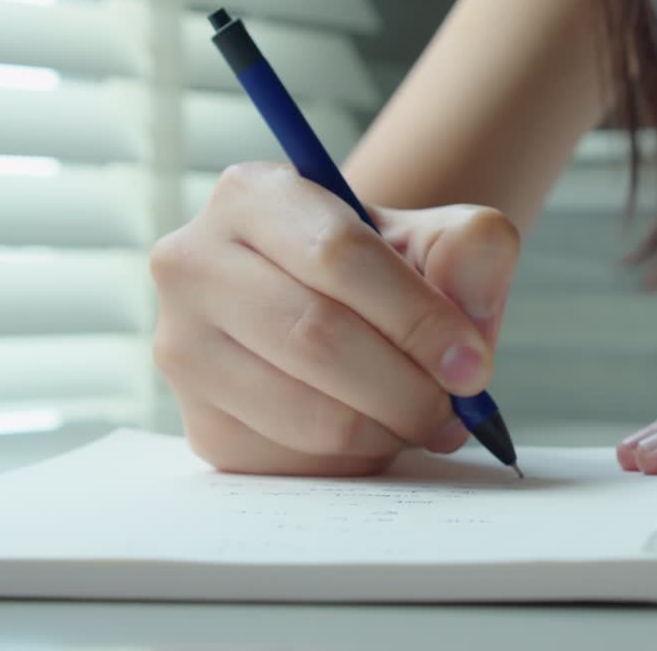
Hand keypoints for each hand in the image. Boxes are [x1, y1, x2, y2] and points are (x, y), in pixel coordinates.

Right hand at [150, 162, 519, 475]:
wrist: (339, 309)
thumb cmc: (387, 270)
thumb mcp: (438, 237)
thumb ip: (473, 252)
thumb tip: (465, 333)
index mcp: (253, 195)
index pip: (338, 255)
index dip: (418, 318)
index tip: (472, 365)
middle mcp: (194, 264)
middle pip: (316, 338)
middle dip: (408, 387)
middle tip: (457, 410)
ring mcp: (183, 349)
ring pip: (305, 413)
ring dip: (387, 430)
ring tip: (424, 419)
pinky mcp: (201, 425)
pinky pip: (292, 462)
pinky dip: (354, 460)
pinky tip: (376, 431)